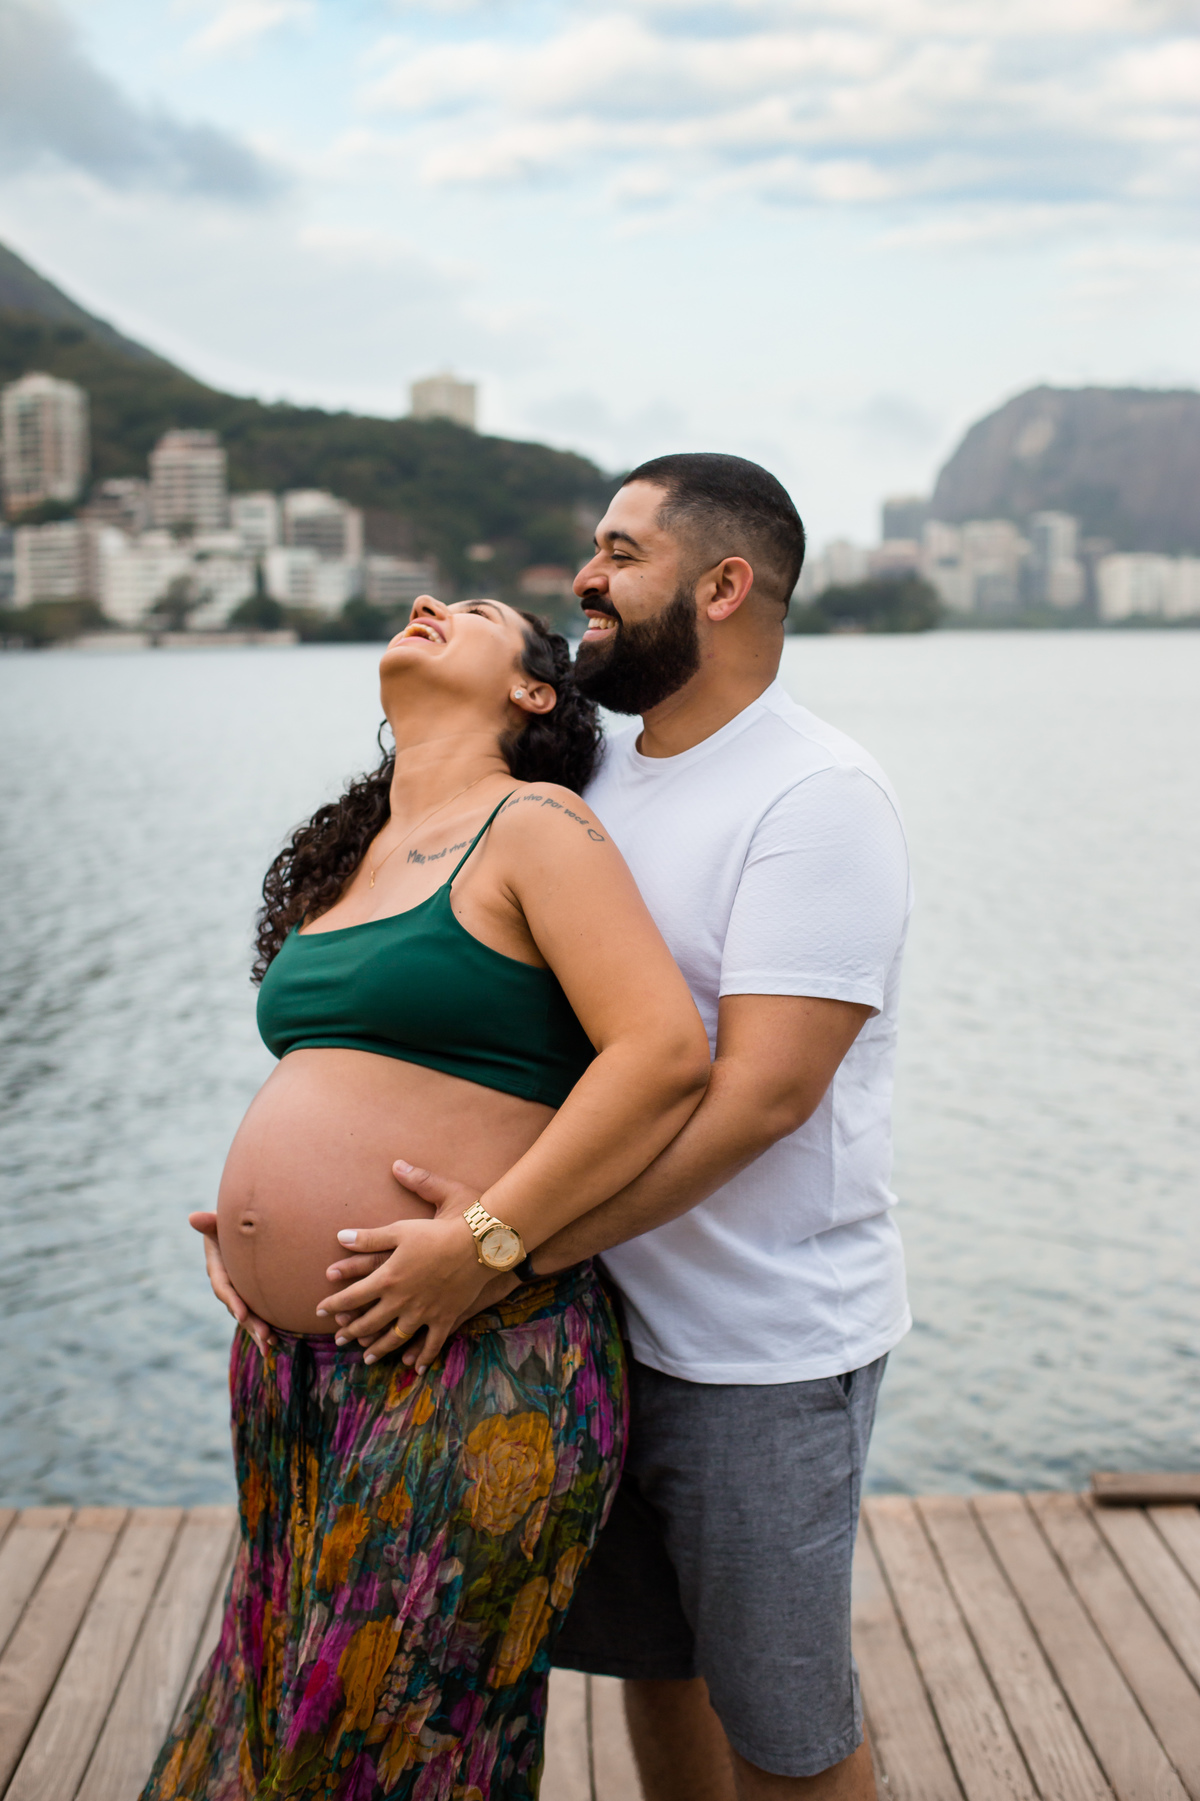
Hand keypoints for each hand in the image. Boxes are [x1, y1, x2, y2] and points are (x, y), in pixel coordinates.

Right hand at [188, 1211, 274, 1357]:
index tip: (243, 1313)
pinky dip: (266, 1327)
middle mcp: (227, 1284)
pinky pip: (258, 1313)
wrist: (242, 1228)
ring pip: (247, 1315)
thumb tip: (194, 1218)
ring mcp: (239, 1291)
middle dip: (250, 1323)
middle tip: (265, 1337)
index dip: (232, 1300)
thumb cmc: (230, 1221)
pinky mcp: (252, 1295)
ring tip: (271, 1346)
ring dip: (258, 1331)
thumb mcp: (219, 1220)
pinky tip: (277, 1342)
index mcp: (217, 1267)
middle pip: (237, 1307)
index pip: (223, 1286)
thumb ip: (210, 1222)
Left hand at [316, 1214, 491, 1369]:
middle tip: (338, 1340)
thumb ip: (369, 1238)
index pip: (351, 1297)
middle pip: (369, 1322)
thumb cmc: (436, 1233)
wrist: (477, 1246)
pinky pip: (431, 1344)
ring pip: (395, 1338)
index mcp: (387, 1278)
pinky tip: (414, 1367)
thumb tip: (339, 1237)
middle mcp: (401, 1301)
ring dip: (378, 1349)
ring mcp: (423, 1313)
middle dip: (351, 1331)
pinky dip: (422, 1357)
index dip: (333, 1305)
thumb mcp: (400, 1230)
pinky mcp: (444, 1318)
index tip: (319, 1311)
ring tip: (367, 1357)